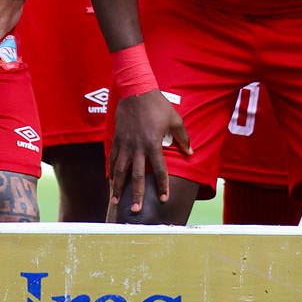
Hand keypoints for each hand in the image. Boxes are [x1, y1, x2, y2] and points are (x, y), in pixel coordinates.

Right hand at [108, 90, 188, 214]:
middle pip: (136, 176)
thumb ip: (183, 138)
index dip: (162, 185)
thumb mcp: (175, 119)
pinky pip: (113, 159)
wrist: (136, 90)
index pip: (159, 169)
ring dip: (118, 187)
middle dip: (136, 194)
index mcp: (153, 143)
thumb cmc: (157, 105)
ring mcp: (125, 144)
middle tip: (136, 211)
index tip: (164, 199)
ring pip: (120, 170)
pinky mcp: (117, 139)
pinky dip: (111, 171)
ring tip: (116, 202)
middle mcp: (137, 147)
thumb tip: (191, 152)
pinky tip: (110, 182)